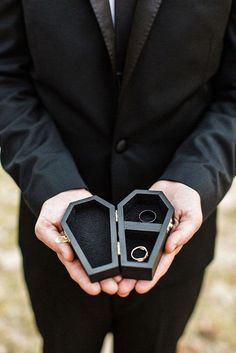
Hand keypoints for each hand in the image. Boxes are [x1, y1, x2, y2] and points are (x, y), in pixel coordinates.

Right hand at [35, 189, 120, 295]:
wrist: (65, 196)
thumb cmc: (51, 213)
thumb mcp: (44, 226)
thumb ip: (53, 240)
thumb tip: (66, 256)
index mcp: (68, 253)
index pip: (77, 271)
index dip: (85, 282)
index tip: (95, 290)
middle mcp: (82, 252)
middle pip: (94, 271)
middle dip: (104, 281)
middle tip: (114, 288)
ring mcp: (94, 243)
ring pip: (106, 261)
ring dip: (113, 272)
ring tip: (122, 280)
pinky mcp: (103, 233)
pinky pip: (112, 245)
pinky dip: (118, 255)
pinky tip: (125, 262)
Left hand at [117, 180, 202, 296]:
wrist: (176, 185)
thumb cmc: (188, 202)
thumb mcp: (192, 216)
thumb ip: (183, 232)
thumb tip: (170, 248)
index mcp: (171, 244)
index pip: (160, 265)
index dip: (150, 278)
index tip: (140, 289)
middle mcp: (157, 243)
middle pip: (143, 264)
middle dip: (132, 278)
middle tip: (120, 289)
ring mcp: (146, 234)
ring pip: (132, 254)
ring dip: (123, 268)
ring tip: (112, 279)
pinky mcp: (136, 224)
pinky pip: (126, 237)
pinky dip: (119, 248)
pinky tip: (111, 256)